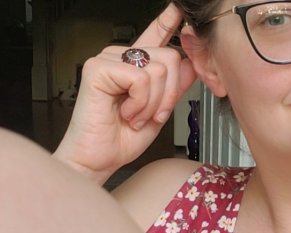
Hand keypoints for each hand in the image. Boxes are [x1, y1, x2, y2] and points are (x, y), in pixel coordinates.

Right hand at [54, 3, 196, 183]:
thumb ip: (173, 90)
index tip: (179, 9)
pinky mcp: (99, 68)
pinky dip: (140, 103)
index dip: (169, 21)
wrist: (99, 159)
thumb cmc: (121, 139)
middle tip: (152, 116)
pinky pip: (141, 79)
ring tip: (135, 116)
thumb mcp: (158, 113)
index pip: (156, 36)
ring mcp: (109, 60)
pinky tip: (125, 113)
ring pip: (158, 70)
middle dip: (169, 95)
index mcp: (136, 68)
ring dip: (153, 104)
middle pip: (171, 58)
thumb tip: (191, 68)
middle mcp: (122, 58)